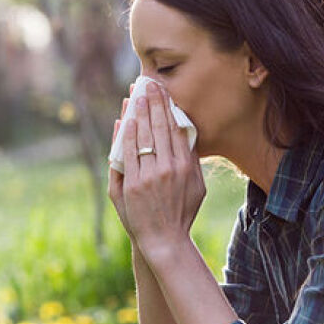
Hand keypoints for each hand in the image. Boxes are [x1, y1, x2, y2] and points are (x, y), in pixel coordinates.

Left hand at [107, 80, 204, 259]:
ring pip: (143, 136)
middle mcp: (169, 168)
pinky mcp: (133, 184)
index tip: (163, 91)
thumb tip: (186, 136)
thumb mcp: (197, 187)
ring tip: (135, 95)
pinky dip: (126, 134)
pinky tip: (125, 120)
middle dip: (153, 102)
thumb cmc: (182, 213)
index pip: (176, 128)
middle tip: (148, 83)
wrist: (165, 240)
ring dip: (138, 112)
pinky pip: (128, 153)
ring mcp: (150, 176)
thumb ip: (192, 162)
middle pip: (159, 127)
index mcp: (186, 166)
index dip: (168, 107)